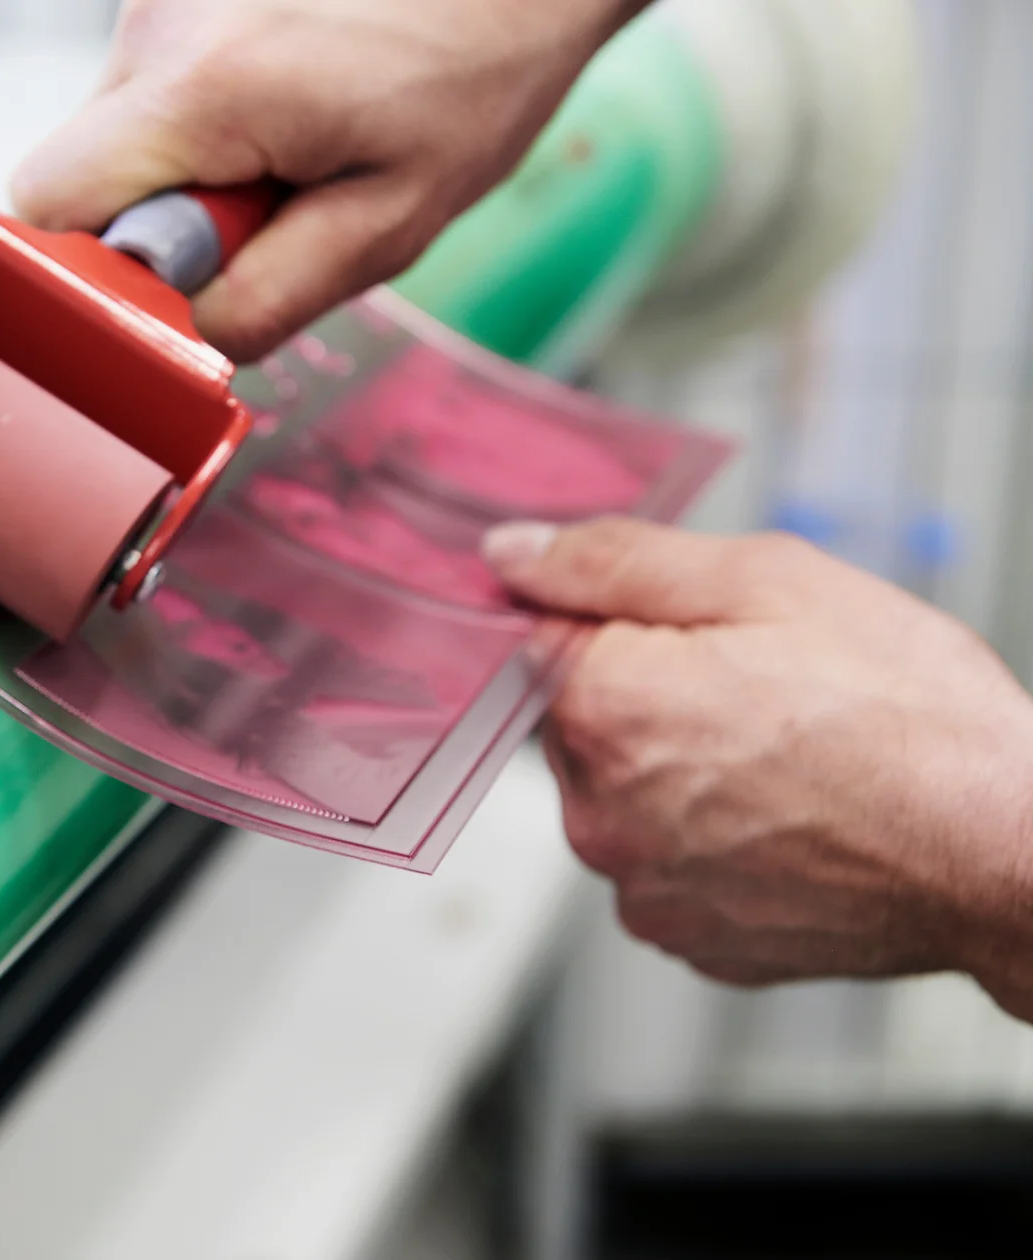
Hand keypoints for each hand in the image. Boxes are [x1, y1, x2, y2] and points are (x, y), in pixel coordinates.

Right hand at [11, 0, 647, 360]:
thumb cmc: (475, 73)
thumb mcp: (387, 226)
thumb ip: (263, 300)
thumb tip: (175, 343)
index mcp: (205, 88)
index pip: (47, 207)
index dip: (97, 266)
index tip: (185, 273)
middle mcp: (161, 21)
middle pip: (76, 168)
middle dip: (154, 215)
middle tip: (267, 204)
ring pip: (118, 127)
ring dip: (188, 160)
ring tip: (296, 139)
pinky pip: (154, 81)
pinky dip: (207, 112)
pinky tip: (289, 95)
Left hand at [483, 518, 1032, 1019]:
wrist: (1006, 850)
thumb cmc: (910, 717)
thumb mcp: (766, 581)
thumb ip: (615, 562)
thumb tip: (512, 556)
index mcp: (600, 707)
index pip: (542, 638)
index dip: (620, 623)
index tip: (692, 635)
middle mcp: (597, 810)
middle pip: (582, 724)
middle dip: (650, 696)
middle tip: (761, 691)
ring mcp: (641, 885)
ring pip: (626, 798)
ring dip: (680, 772)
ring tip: (788, 761)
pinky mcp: (687, 937)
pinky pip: (669, 866)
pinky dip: (713, 841)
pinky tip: (788, 820)